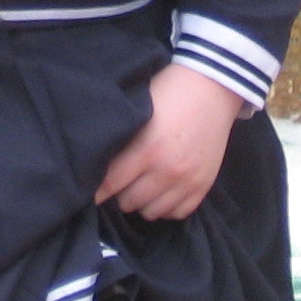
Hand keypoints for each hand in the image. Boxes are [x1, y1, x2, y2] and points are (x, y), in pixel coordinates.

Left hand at [95, 62, 245, 221]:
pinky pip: (178, 213)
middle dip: (119, 192)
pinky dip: (166, 206)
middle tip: (119, 181)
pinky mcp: (204, 185)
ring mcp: (188, 180)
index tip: (87, 191)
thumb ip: (122, 139)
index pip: (110, 184)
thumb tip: (97, 163)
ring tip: (140, 186)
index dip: (96, 190)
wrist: (213, 87)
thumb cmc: (169, 92)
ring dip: (142, 201)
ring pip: (152, 212)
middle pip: (129, 202)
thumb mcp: (139, 110)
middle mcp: (168, 170)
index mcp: (147, 149)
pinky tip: (161, 191)